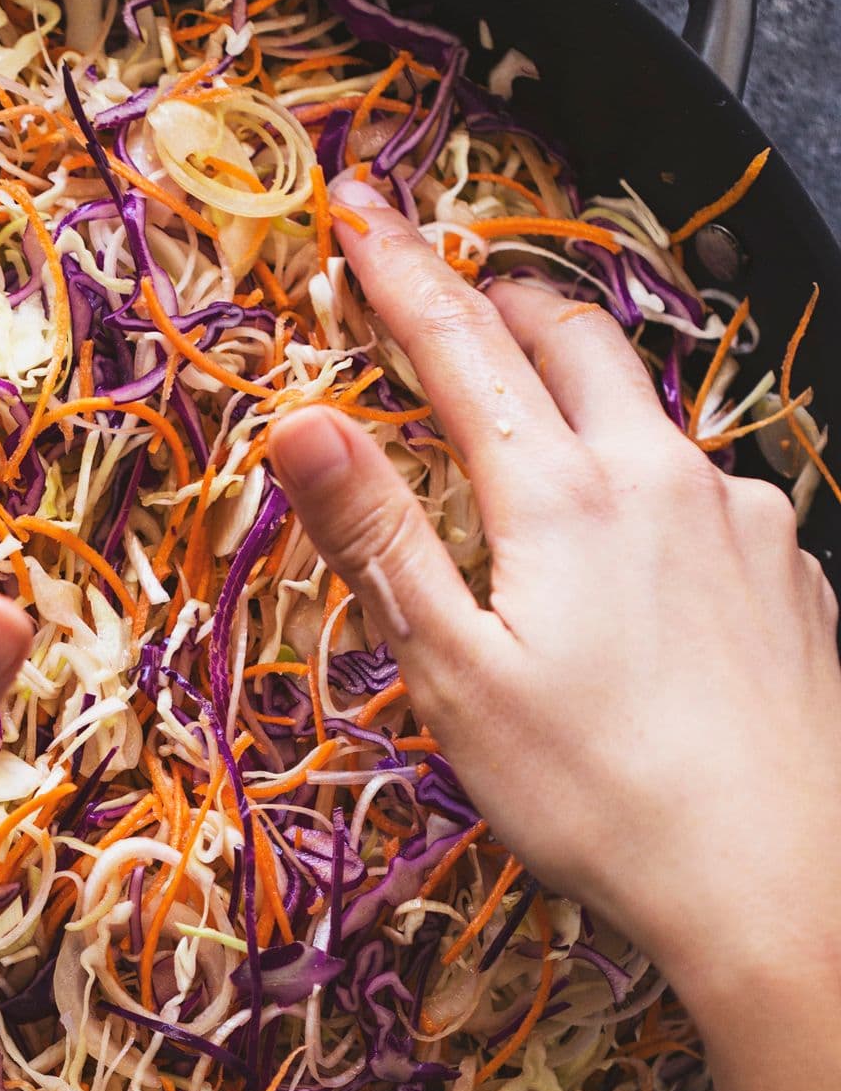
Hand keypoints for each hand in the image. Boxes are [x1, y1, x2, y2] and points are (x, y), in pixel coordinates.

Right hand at [267, 178, 840, 1054]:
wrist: (781, 880)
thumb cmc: (603, 799)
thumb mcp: (457, 679)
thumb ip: (380, 540)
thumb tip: (298, 424)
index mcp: (564, 497)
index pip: (463, 347)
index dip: (400, 272)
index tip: (357, 210)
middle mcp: (664, 477)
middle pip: (573, 339)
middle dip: (500, 302)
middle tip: (448, 297)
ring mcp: (742, 519)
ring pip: (650, 415)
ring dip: (585, 399)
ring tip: (542, 445)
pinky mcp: (793, 570)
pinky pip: (711, 493)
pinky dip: (654, 489)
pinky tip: (640, 565)